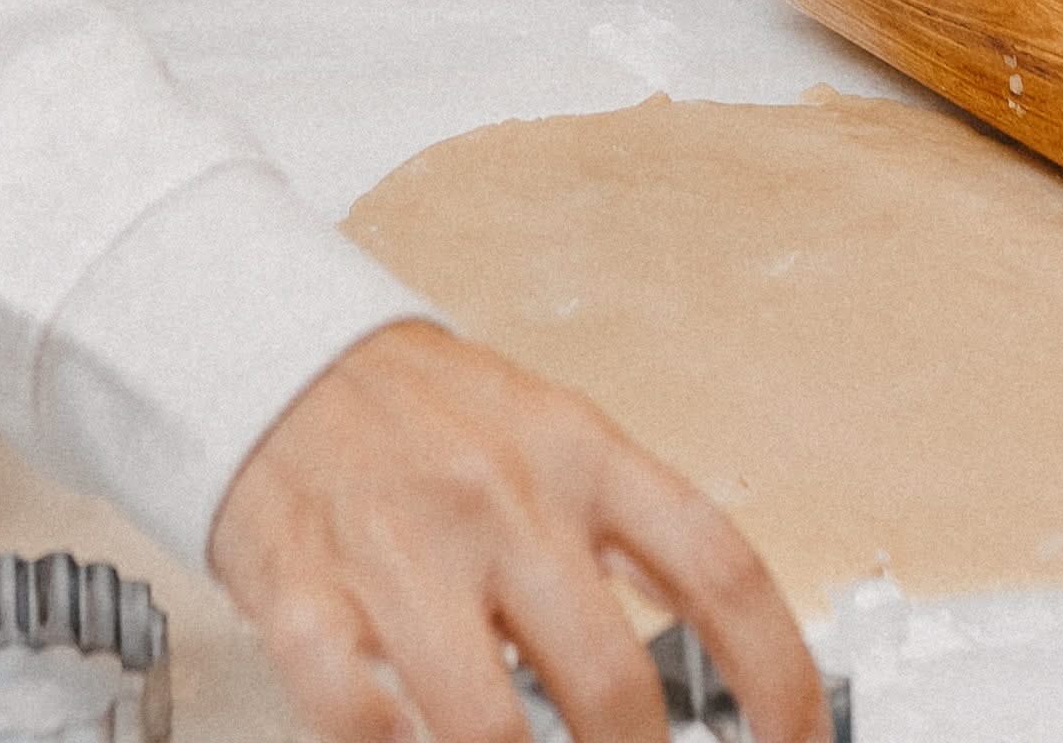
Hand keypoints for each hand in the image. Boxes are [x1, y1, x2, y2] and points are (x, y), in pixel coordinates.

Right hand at [212, 320, 823, 742]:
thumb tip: (718, 663)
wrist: (281, 356)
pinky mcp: (304, 593)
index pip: (718, 570)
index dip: (780, 678)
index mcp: (582, 454)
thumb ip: (626, 538)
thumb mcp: (554, 440)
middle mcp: (504, 500)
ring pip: (485, 727)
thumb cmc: (430, 418)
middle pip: (610, 685)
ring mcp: (403, 549)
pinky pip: (354, 717)